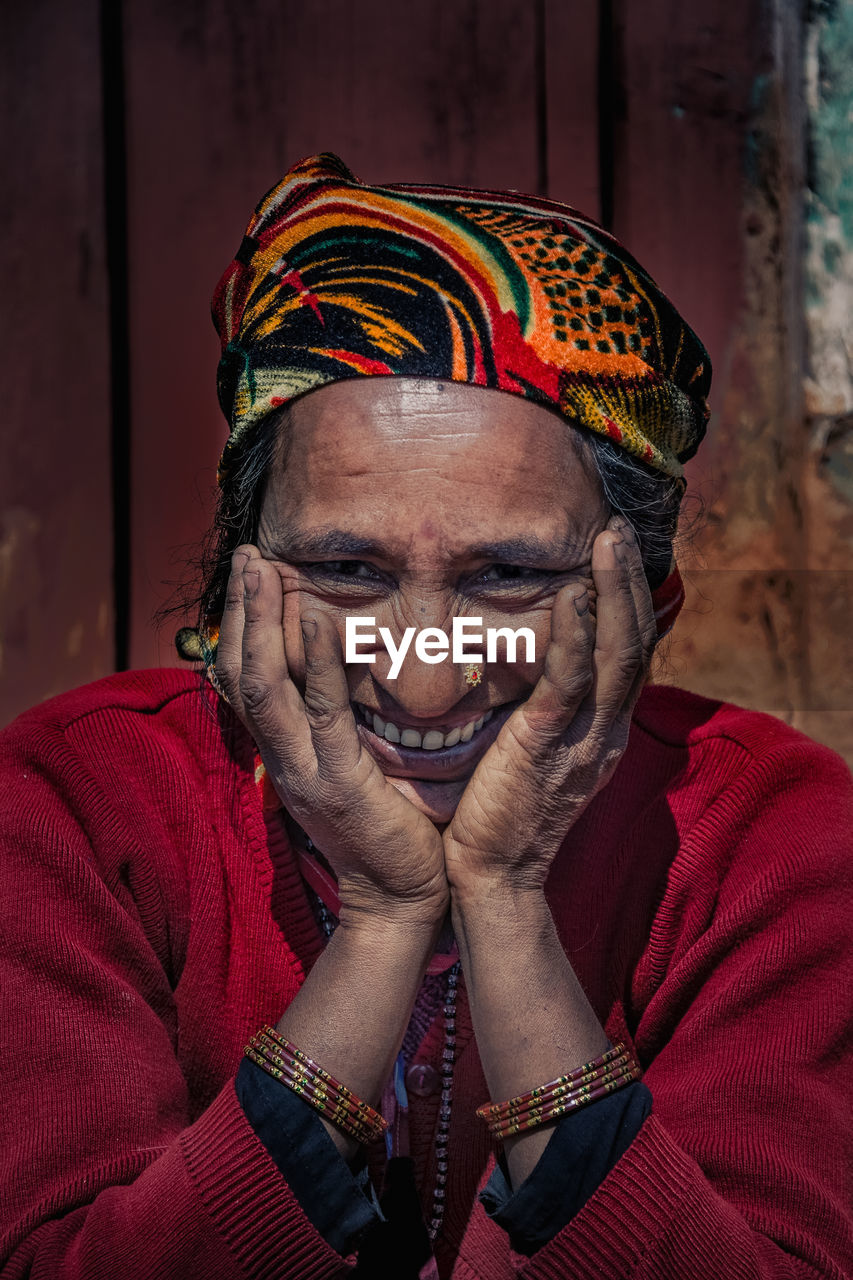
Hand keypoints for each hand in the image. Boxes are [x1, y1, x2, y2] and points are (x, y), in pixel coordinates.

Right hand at [215, 545, 447, 925]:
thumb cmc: (388, 832)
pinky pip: (322, 712)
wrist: (401, 900)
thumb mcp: (351, 771)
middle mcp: (283, 758)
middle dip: (241, 609)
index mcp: (285, 754)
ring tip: (261, 568)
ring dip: (261, 622)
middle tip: (246, 552)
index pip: (244, 681)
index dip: (239, 626)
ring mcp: (306, 770)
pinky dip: (316, 663)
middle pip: (242, 672)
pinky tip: (314, 619)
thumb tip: (342, 678)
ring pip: (266, 685)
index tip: (248, 577)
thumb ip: (337, 728)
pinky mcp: (340, 781)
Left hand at [443, 518, 655, 897]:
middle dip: (629, 582)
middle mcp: (606, 732)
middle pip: (634, 643)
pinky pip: (571, 684)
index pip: (628, 653)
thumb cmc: (497, 813)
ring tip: (607, 541)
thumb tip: (525, 662)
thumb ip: (541, 709)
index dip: (627, 600)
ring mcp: (585, 741)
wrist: (491, 879)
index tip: (615, 551)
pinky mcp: (549, 749)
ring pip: (616, 655)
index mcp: (602, 731)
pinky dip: (577, 637)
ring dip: (614, 592)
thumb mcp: (532, 752)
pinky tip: (572, 597)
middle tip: (617, 528)